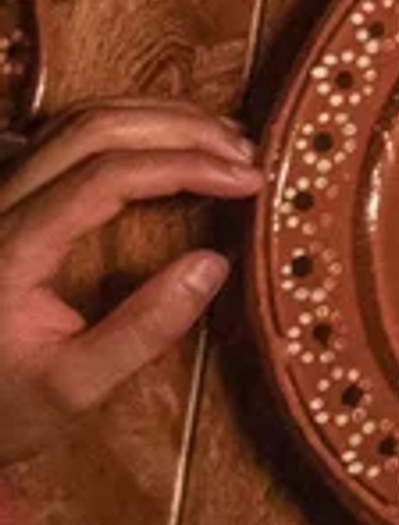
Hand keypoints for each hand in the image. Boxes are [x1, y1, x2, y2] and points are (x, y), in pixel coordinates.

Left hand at [0, 101, 258, 466]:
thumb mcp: (72, 388)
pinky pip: (61, 135)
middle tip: (246, 154)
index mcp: (10, 250)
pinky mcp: (4, 199)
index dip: (186, 165)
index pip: (106, 175)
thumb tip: (214, 263)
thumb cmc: (3, 406)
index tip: (248, 180)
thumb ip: (142, 330)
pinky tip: (166, 140)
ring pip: (76, 120)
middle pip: (93, 128)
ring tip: (221, 141)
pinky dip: (125, 125)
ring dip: (156, 118)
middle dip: (181, 128)